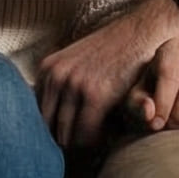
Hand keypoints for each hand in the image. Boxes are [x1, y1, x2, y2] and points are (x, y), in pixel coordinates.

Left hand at [37, 0, 178, 147]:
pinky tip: (109, 135)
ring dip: (82, 144)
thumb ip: (60, 86)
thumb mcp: (77, 62)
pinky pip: (87, 135)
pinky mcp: (95, 95)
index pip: (37, 116)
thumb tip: (48, 124)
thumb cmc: (113, 52)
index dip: (53, 131)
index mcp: (48, 69)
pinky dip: (97, 142)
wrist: (141, 32)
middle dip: (66, 140)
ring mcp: (74, 84)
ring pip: (67, 136)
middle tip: (85, 145)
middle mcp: (56, 76)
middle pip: (49, 130)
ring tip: (98, 140)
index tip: (71, 136)